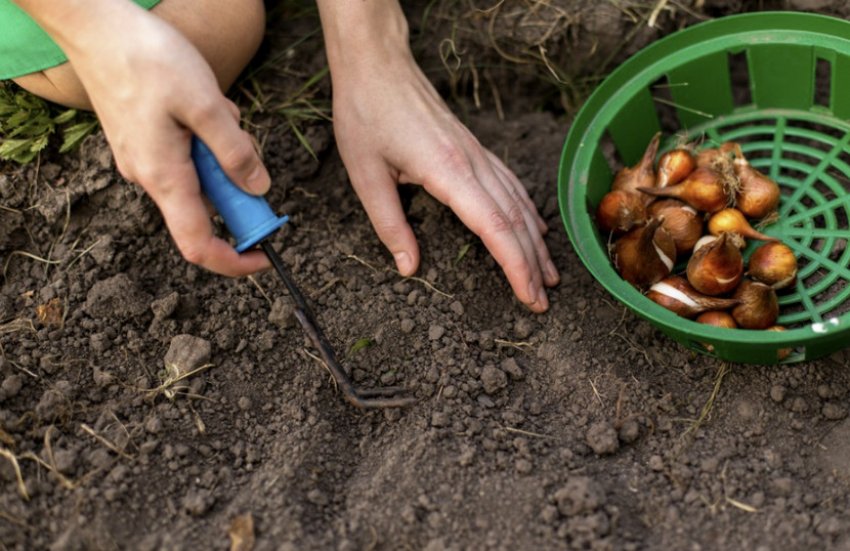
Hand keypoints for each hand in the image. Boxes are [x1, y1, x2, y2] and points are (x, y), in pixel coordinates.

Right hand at [15, 0, 270, 275]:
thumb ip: (235, 152)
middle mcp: (149, 177)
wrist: (96, 27)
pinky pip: (186, 156)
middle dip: (235, 181)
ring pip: (200, 176)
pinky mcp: (144, 143)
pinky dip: (205, 138)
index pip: (198, 244)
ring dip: (221, 151)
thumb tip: (259, 189)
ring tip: (215, 108)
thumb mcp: (206, 105)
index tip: (264, 257)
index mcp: (164, 176)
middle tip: (241, 140)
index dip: (234, 260)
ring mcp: (144, 160)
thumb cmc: (149, 59)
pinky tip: (201, 104)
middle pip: (206, 208)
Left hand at [319, 5, 558, 311]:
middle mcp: (472, 163)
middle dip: (531, 264)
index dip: (515, 265)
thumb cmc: (366, 115)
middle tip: (542, 300)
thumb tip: (408, 267)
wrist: (377, 65)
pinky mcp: (473, 148)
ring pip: (518, 202)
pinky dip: (528, 211)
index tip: (529, 295)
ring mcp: (477, 153)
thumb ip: (390, 225)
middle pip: (514, 220)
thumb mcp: (366, 175)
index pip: (494, 227)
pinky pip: (511, 184)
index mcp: (448, 171)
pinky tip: (535, 227)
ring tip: (549, 274)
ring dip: (536, 241)